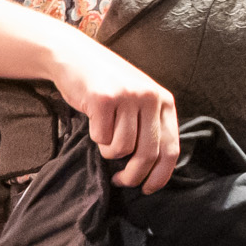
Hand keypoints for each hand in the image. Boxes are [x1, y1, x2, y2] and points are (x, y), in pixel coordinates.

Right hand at [46, 37, 181, 191]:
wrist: (73, 56)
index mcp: (164, 101)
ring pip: (121, 148)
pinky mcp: (103, 98)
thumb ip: (148, 126)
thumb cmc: (106, 85)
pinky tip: (93, 122)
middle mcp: (150, 97)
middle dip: (132, 175)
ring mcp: (127, 97)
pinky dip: (94, 137)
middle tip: (120, 181)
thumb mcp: (137, 100)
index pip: (171, 148)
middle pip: (147, 154)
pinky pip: (100, 137)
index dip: (160, 175)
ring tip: (103, 136)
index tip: (148, 189)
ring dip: (108, 152)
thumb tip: (151, 168)